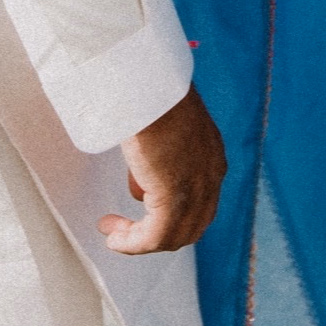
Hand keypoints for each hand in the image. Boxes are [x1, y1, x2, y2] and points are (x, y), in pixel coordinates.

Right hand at [99, 85, 227, 254]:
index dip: (172, 210)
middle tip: (126, 229)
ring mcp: (196, 188)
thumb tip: (141, 187)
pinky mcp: (174, 198)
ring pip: (174, 235)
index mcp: (210, 152)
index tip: (140, 204)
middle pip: (192, 224)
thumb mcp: (160, 125)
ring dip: (141, 241)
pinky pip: (154, 237)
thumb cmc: (148, 89)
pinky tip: (114, 239)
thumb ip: (156, 157)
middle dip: (158, 232)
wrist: (149, 80)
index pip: (200, 199)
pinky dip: (133, 244)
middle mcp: (210, 174)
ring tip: (114, 234)